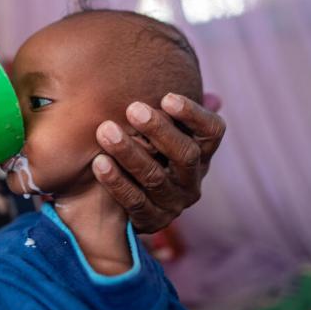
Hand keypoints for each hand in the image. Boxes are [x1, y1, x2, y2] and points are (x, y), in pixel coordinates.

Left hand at [92, 93, 224, 232]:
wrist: (120, 197)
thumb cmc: (141, 144)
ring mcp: (174, 202)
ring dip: (130, 153)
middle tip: (133, 108)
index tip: (167, 97)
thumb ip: (169, 105)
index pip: (212, 131)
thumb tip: (203, 88)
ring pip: (155, 177)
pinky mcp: (151, 221)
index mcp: (202, 151)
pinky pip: (134, 201)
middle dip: (159, 130)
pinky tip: (98, 162)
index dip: (193, 114)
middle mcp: (193, 178)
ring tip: (105, 131)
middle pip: (185, 154)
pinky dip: (116, 181)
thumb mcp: (157, 124)